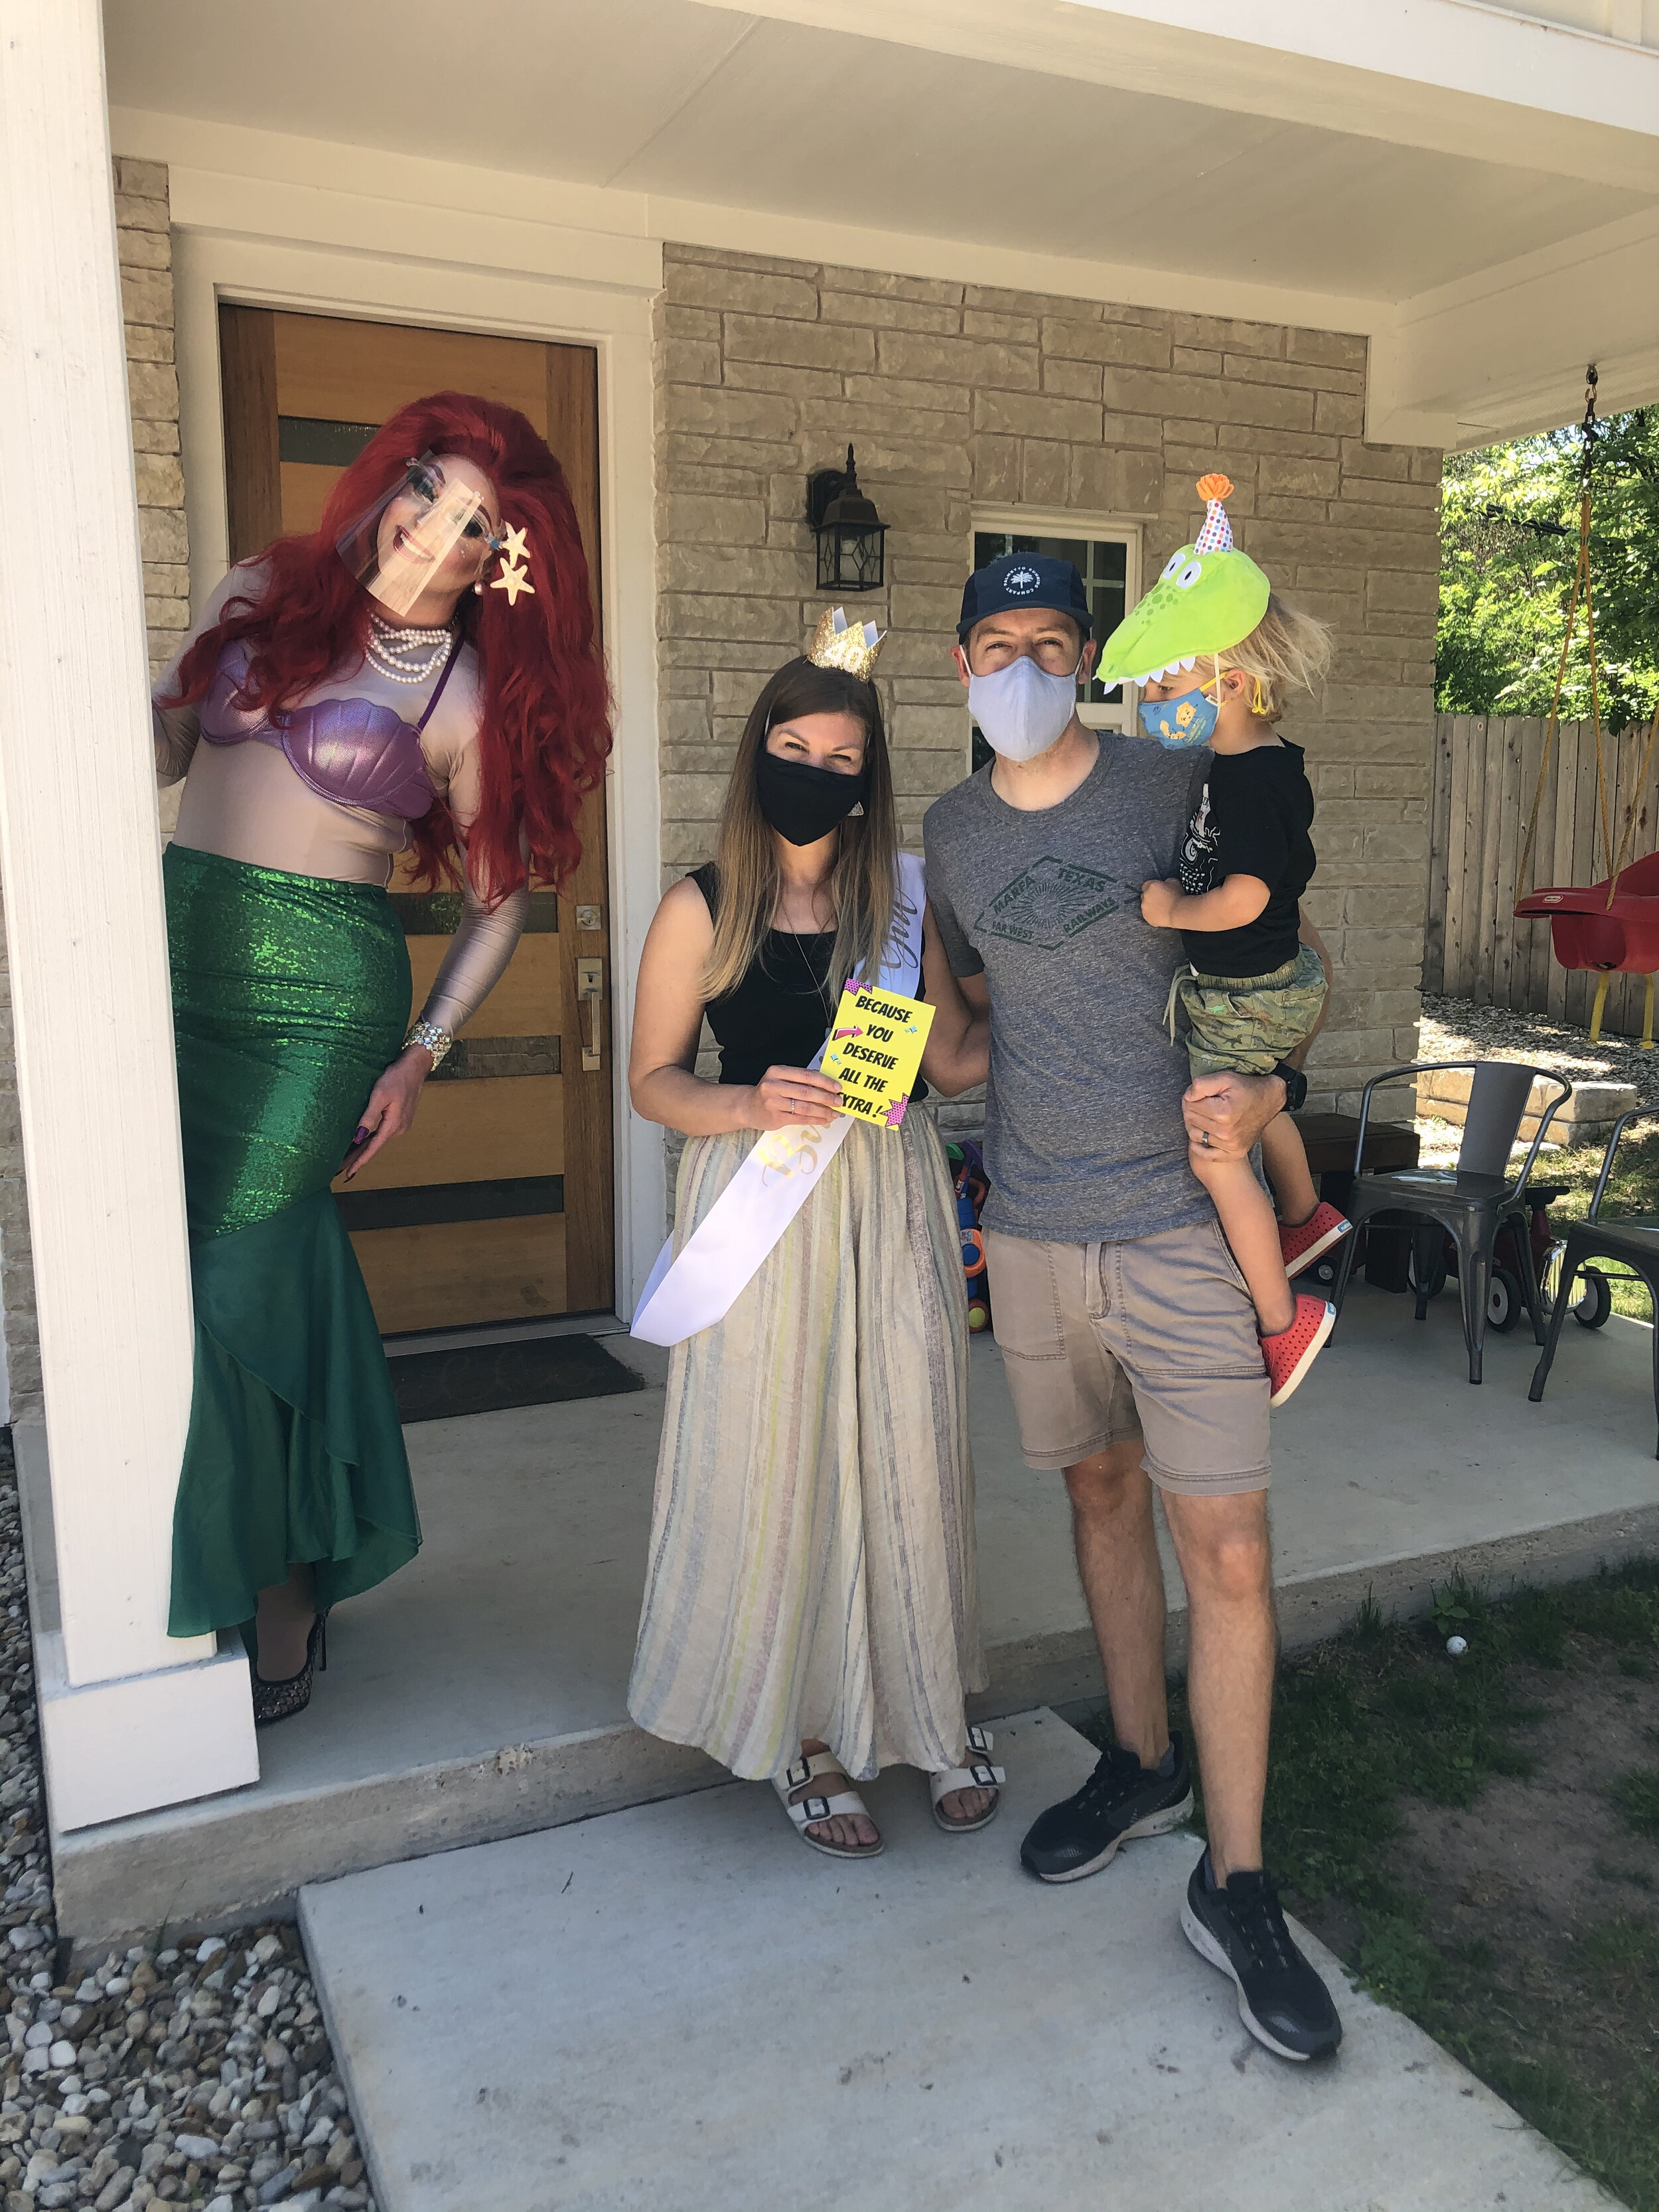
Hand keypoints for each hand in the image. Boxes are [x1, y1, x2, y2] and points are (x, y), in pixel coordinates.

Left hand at [341, 1046, 431, 1178]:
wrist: (414, 1068)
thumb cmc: (396, 1078)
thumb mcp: (379, 1096)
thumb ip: (368, 1117)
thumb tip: (358, 1137)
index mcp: (393, 1125)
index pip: (372, 1148)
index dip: (359, 1162)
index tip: (347, 1174)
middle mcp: (398, 1129)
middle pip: (374, 1147)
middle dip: (357, 1159)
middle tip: (340, 1170)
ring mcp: (401, 1125)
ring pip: (378, 1141)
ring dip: (363, 1150)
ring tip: (347, 1159)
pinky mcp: (400, 1119)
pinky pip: (382, 1134)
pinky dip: (371, 1140)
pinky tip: (363, 1142)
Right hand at [746, 1063, 844, 1131]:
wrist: (747, 1106)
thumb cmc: (769, 1091)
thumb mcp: (781, 1078)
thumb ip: (800, 1079)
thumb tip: (827, 1084)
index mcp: (777, 1071)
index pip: (806, 1075)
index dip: (824, 1082)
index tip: (837, 1087)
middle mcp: (774, 1085)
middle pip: (807, 1092)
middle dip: (826, 1097)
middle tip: (839, 1101)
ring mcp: (774, 1102)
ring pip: (805, 1107)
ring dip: (823, 1111)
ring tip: (834, 1113)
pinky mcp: (776, 1117)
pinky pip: (800, 1118)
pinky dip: (815, 1119)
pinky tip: (824, 1119)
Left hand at [1141, 877, 1180, 928]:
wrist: (1178, 912)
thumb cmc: (1178, 897)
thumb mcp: (1174, 882)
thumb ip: (1166, 881)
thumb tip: (1165, 883)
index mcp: (1151, 885)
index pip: (1146, 885)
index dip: (1152, 889)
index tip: (1157, 892)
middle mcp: (1145, 895)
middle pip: (1144, 895)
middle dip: (1150, 897)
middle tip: (1160, 900)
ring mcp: (1144, 907)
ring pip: (1145, 906)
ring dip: (1151, 906)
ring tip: (1161, 908)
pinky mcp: (1146, 916)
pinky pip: (1147, 915)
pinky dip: (1152, 914)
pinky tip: (1160, 914)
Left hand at [1182, 1068, 1286, 1159]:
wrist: (1269, 1100)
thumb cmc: (1246, 1087)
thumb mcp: (1225, 1077)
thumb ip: (1201, 1085)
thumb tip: (1187, 1097)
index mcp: (1223, 1113)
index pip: (1189, 1105)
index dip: (1190, 1097)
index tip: (1199, 1094)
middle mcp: (1226, 1132)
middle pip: (1191, 1120)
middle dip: (1191, 1109)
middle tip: (1201, 1103)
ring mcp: (1231, 1145)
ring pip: (1195, 1135)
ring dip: (1195, 1124)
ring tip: (1204, 1115)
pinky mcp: (1234, 1153)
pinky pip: (1206, 1155)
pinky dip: (1199, 1146)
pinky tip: (1203, 1135)